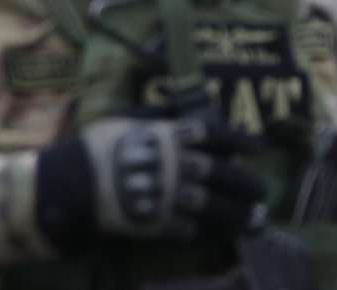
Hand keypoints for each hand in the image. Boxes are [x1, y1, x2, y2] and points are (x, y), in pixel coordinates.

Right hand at [36, 117, 264, 247]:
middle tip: (262, 189)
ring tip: (256, 220)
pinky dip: (202, 232)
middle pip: (225, 174)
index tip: (258, 147)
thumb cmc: (98, 144)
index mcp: (171, 137)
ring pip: (216, 208)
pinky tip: (212, 233)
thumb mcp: (126, 118)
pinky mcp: (160, 223)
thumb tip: (178, 104)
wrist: (74, 181)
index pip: (216, 136)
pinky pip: (189, 230)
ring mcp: (171, 197)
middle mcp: (179, 166)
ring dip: (239, 215)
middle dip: (248, 183)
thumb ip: (156, 114)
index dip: (241, 141)